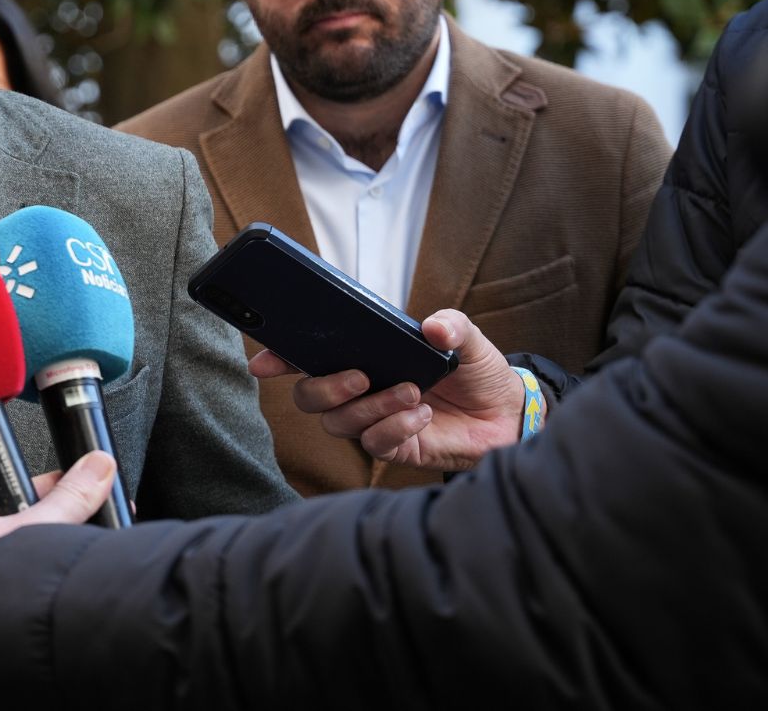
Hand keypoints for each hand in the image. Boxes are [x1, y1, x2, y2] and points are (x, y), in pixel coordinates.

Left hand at [0, 450, 115, 630]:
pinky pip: (25, 591)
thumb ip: (73, 496)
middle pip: (17, 529)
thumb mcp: (47, 526)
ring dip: (52, 554)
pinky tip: (67, 582)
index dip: (42, 489)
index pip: (5, 496)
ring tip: (80, 548)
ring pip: (22, 562)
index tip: (70, 486)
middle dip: (52, 524)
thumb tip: (96, 467)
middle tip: (83, 517)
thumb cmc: (7, 589)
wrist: (15, 646)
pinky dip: (47, 583)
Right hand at [248, 309, 534, 471]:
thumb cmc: (477, 372)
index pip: (309, 358)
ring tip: (412, 393)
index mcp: (364, 357)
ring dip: (371, 407)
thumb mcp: (466, 338)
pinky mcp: (394, 448)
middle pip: (309, 397)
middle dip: (326, 387)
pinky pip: (374, 444)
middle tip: (362, 376)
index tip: (264, 362)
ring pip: (339, 422)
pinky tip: (421, 415)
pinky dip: (395, 427)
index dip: (279, 359)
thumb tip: (433, 327)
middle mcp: (360, 390)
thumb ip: (451, 325)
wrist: (508, 414)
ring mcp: (373, 421)